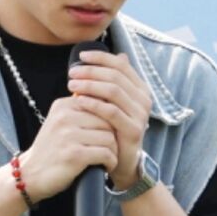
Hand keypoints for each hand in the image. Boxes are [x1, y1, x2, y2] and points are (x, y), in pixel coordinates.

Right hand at [18, 93, 120, 200]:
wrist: (30, 175)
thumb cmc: (52, 149)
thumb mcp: (61, 123)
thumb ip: (81, 110)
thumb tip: (111, 100)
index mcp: (63, 106)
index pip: (101, 105)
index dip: (110, 121)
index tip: (106, 134)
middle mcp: (65, 117)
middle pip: (108, 121)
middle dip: (114, 137)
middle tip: (110, 149)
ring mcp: (68, 136)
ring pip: (109, 138)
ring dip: (113, 151)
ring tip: (107, 158)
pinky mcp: (74, 154)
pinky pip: (106, 154)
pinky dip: (111, 162)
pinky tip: (105, 166)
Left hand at [65, 48, 153, 189]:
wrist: (121, 161)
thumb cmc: (113, 128)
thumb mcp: (113, 102)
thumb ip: (113, 82)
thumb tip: (118, 54)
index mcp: (140, 89)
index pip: (121, 65)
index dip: (101, 58)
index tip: (81, 56)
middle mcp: (144, 99)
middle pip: (116, 76)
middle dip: (91, 71)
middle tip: (72, 73)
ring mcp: (140, 115)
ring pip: (113, 91)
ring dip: (90, 85)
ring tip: (72, 84)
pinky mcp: (133, 130)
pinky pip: (111, 111)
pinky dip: (93, 103)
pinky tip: (78, 101)